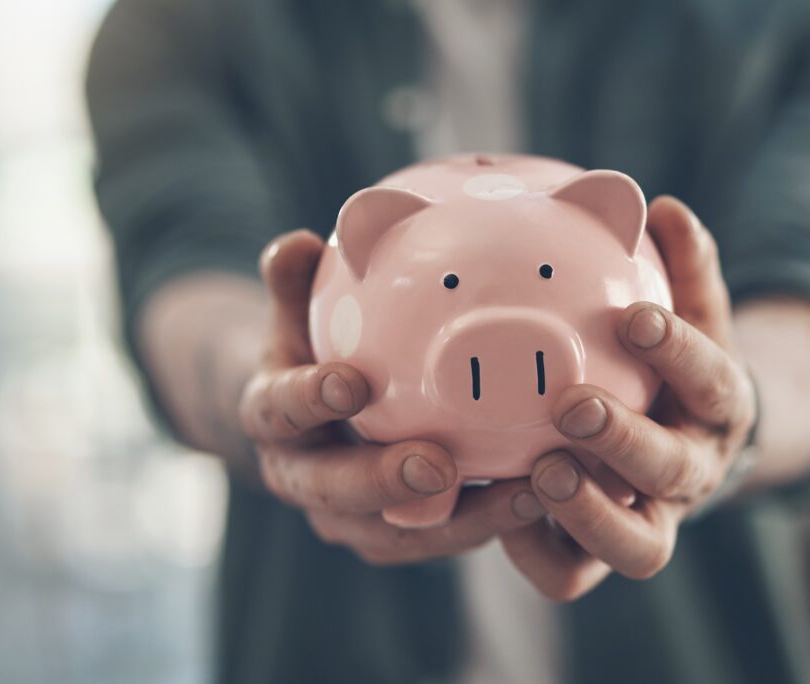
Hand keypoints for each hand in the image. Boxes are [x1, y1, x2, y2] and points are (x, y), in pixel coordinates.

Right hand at [240, 230, 544, 564]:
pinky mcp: (390, 537)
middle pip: (333, 492)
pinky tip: (538, 499)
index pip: (279, 411)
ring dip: (456, 520)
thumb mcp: (295, 316)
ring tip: (518, 493)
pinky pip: (435, 539)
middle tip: (438, 465)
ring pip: (393, 533)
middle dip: (384, 482)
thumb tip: (299, 242)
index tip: (353, 383)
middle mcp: (301, 478)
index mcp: (271, 419)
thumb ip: (294, 284)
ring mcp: (345, 518)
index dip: (310, 400)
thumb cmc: (311, 353)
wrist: (307, 422)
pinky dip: (484, 526)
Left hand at [501, 196, 757, 600]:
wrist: (681, 444)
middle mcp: (692, 473)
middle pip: (673, 472)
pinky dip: (536, 550)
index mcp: (718, 408)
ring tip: (539, 470)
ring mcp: (651, 523)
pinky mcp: (601, 556)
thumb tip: (664, 207)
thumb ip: (682, 268)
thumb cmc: (670, 368)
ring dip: (588, 513)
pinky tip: (500, 505)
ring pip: (637, 548)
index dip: (682, 354)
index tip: (636, 318)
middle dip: (625, 440)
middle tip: (571, 406)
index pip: (716, 382)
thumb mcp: (689, 315)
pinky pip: (570, 574)